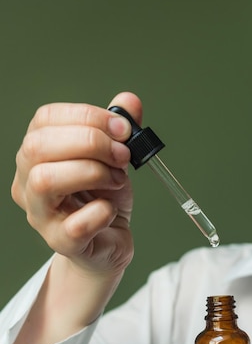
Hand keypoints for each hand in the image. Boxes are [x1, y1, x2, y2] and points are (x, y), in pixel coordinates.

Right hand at [12, 91, 140, 276]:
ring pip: (45, 181)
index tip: (122, 127)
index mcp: (37, 153)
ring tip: (118, 180)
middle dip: (89, 142)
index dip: (86, 116)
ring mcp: (40, 214)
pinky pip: (74, 225)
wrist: (109, 242)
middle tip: (122, 155)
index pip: (45, 119)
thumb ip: (119, 129)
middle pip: (38, 147)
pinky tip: (110, 210)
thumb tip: (130, 101)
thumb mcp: (113, 158)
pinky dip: (100, 213)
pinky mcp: (60, 242)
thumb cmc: (103, 198)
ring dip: (91, 173)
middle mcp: (28, 181)